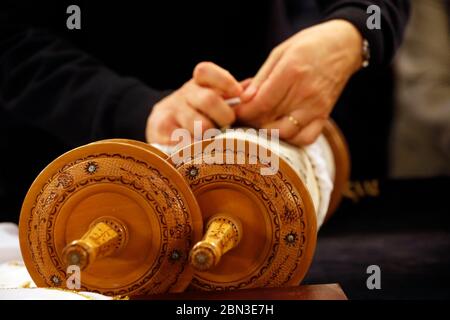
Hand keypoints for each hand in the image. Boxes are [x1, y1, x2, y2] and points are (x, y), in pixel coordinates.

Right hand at [146, 62, 241, 144]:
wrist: (164, 130)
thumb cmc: (201, 116)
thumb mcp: (217, 102)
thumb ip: (237, 98)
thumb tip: (254, 95)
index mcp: (199, 82)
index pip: (206, 71)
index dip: (225, 81)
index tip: (238, 94)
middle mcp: (183, 93)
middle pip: (209, 100)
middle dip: (224, 117)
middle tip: (227, 127)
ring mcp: (170, 111)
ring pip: (200, 125)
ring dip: (212, 137)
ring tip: (213, 143)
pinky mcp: (160, 130)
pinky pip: (186, 142)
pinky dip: (197, 150)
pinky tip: (199, 152)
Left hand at [235, 20, 362, 144]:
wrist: (344, 45)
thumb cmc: (308, 45)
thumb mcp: (280, 53)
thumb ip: (261, 78)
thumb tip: (242, 99)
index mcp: (292, 72)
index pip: (261, 104)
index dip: (243, 112)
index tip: (234, 111)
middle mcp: (305, 93)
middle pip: (269, 120)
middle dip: (250, 121)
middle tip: (243, 116)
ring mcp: (316, 107)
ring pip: (285, 133)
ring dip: (267, 132)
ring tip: (260, 121)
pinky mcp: (324, 115)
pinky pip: (306, 138)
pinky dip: (291, 139)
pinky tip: (282, 129)